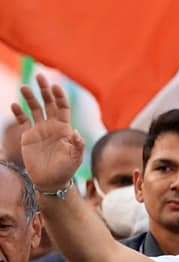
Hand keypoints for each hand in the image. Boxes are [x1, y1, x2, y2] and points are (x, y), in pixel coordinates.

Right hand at [11, 74, 84, 191]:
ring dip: (30, 98)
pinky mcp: (28, 136)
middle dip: (45, 90)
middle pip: (49, 103)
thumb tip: (76, 133)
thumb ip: (77, 146)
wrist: (51, 180)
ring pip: (35, 109)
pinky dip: (18, 113)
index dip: (60, 96)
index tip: (55, 86)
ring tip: (24, 88)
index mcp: (64, 129)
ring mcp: (40, 130)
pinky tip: (14, 106)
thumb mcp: (75, 159)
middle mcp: (52, 126)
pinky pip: (23, 120)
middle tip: (40, 76)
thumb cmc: (66, 170)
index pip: (63, 108)